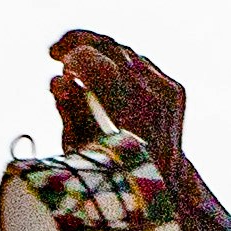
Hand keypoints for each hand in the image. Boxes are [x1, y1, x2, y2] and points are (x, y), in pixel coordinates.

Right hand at [47, 28, 195, 181]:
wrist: (165, 187)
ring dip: (99, 54)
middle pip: (112, 48)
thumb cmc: (113, 174)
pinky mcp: (175, 90)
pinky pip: (142, 64)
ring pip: (126, 54)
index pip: (96, 62)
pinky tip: (103, 75)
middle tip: (54, 52)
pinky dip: (120, 65)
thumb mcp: (83, 150)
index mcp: (126, 113)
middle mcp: (152, 97)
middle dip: (80, 43)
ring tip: (74, 65)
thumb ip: (70, 112)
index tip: (56, 64)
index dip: (71, 56)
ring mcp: (168, 91)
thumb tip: (58, 81)